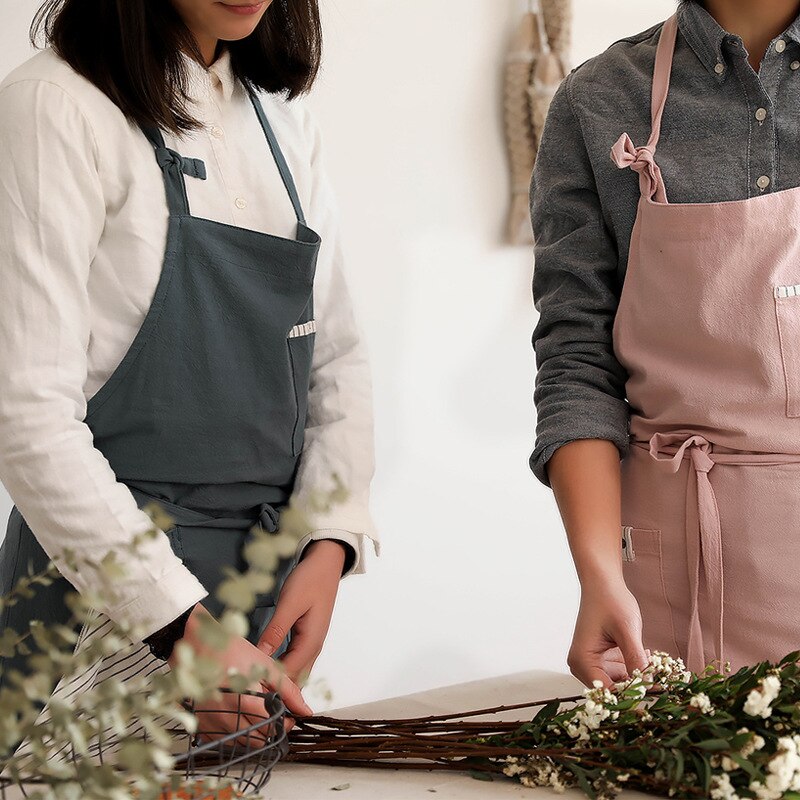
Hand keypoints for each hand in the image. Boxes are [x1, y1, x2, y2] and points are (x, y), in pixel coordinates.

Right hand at [170, 604, 311, 742]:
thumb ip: (288, 690)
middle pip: (256, 740)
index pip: (271, 728)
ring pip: (240, 743)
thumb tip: (305, 710)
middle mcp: (225, 716)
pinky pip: (222, 740)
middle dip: (270, 730)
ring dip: (253, 733)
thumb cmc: (231, 651)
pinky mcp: (201, 724)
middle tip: (273, 714)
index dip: (284, 723)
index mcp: (244, 701)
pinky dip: (234, 733)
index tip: (287, 715)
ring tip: (256, 713)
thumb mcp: (265, 665)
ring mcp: (210, 723)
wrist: (197, 645)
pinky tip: (238, 715)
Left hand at [258, 539, 345, 684]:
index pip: (289, 675)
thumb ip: (275, 630)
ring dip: (277, 677)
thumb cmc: (310, 580)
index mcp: (311, 643)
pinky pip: (293, 659)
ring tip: (252, 680)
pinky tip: (265, 664)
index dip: (269, 683)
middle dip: (273, 686)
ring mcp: (310, 642)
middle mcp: (313, 648)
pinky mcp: (305, 636)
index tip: (246, 685)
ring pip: (294, 670)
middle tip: (246, 687)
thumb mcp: (290, 603)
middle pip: (294, 678)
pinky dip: (280, 665)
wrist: (326, 564)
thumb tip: (260, 656)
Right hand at [567, 576, 650, 688]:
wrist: (603, 582)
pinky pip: (621, 673)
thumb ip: (635, 659)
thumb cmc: (610, 600)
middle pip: (613, 691)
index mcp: (582, 661)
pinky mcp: (601, 659)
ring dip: (638, 676)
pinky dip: (635, 667)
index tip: (656, 695)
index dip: (631, 697)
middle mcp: (583, 666)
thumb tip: (647, 686)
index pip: (607, 693)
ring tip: (654, 661)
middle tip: (660, 676)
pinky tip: (644, 652)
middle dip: (637, 685)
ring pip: (620, 683)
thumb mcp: (626, 630)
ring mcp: (592, 663)